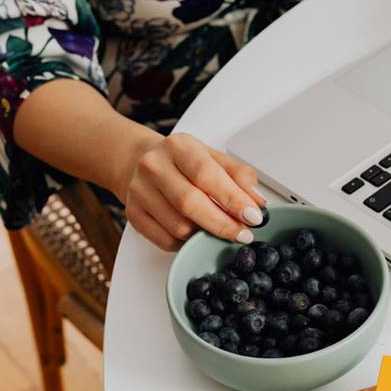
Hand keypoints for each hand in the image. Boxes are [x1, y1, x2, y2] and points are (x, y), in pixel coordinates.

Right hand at [117, 133, 265, 250]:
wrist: (145, 163)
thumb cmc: (186, 162)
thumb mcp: (215, 159)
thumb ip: (239, 176)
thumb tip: (257, 201)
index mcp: (179, 147)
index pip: (207, 175)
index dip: (232, 199)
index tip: (253, 217)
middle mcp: (154, 166)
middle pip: (190, 203)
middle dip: (222, 224)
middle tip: (244, 234)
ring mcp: (139, 190)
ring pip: (178, 226)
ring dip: (204, 234)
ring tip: (219, 229)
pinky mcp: (133, 213)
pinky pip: (165, 240)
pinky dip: (186, 243)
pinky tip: (196, 234)